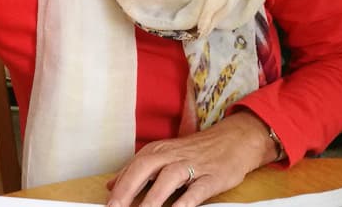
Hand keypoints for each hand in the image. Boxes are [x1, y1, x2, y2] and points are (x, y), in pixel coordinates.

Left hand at [105, 111, 277, 206]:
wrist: (234, 140)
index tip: (107, 205)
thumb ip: (137, 170)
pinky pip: (196, 191)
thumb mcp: (163, 155)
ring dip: (153, 198)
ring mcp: (192, 165)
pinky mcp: (212, 177)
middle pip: (144, 168)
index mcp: (158, 150)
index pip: (132, 167)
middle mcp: (172, 155)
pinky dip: (185, 203)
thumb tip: (111, 185)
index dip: (118, 187)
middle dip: (128, 190)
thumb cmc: (196, 151)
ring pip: (168, 179)